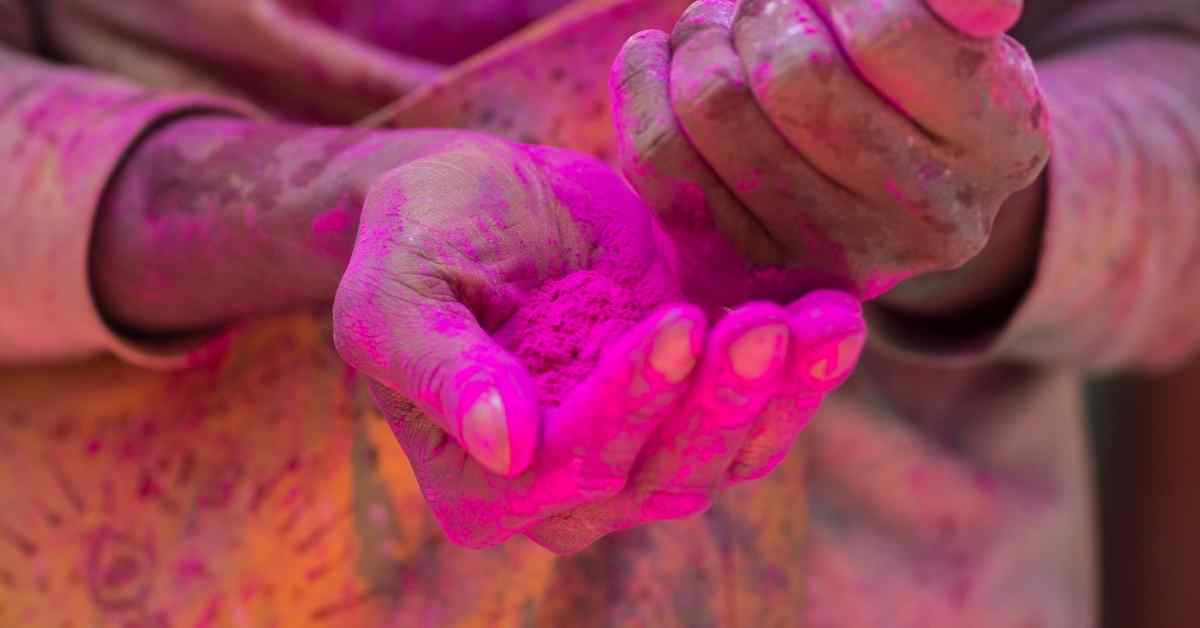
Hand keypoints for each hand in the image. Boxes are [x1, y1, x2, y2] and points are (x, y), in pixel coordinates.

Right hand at [331, 136, 866, 549]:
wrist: (482, 200)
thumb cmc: (420, 238)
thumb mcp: (394, 292)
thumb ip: (438, 368)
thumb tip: (504, 447)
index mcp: (479, 485)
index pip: (566, 470)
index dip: (628, 407)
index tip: (675, 322)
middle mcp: (563, 495)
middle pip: (659, 477)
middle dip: (719, 402)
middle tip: (763, 320)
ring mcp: (636, 457)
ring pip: (722, 459)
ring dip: (779, 394)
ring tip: (822, 320)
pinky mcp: (689, 412)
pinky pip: (758, 420)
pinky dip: (802, 375)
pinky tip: (834, 317)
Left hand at [612, 0, 1048, 300]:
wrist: (886, 179)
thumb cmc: (918, 75)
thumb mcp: (957, 29)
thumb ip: (955, 4)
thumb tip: (983, 5)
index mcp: (1000, 143)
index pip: (883, 32)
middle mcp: (927, 220)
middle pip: (790, 77)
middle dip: (763, 9)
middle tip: (766, 2)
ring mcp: (831, 254)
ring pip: (714, 109)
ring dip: (700, 39)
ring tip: (722, 29)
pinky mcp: (745, 261)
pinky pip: (660, 160)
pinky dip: (640, 85)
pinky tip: (656, 55)